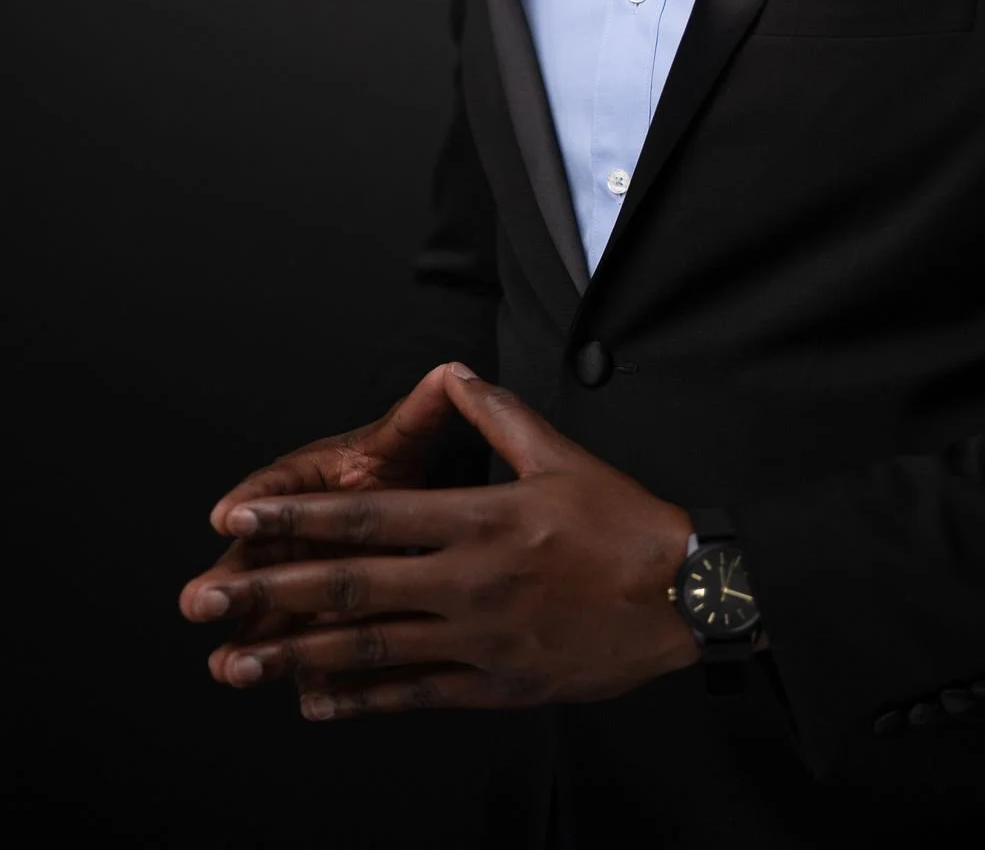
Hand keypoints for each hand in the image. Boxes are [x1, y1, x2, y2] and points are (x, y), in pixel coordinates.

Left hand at [181, 364, 699, 716]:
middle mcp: (470, 580)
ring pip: (373, 649)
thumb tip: (455, 374)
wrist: (683, 596)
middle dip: (274, 589)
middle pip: (354, 586)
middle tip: (210, 598)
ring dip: (299, 656)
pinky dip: (360, 699)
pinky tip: (315, 702)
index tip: (241, 516)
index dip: (300, 516)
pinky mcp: (496, 684)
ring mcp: (480, 638)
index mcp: (482, 517)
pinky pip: (415, 695)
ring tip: (241, 663)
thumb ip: (498, 415)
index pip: (372, 516)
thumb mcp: (561, 454)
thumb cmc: (624, 520)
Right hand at [194, 361, 461, 684]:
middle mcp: (292, 531)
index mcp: (303, 480)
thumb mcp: (406, 441)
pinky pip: (312, 647)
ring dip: (249, 640)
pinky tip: (303, 696)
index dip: (252, 503)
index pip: (273, 487)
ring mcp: (302, 578)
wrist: (419, 505)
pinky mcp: (321, 620)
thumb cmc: (400, 467)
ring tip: (226, 668)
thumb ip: (417, 415)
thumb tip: (444, 372)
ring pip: (270, 610)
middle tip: (197, 603)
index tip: (227, 516)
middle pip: (254, 557)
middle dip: (227, 582)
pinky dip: (307, 672)